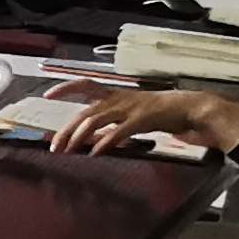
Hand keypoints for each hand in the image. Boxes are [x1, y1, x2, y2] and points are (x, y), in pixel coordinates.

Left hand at [52, 84, 238, 156]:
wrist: (190, 108)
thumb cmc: (160, 113)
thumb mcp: (130, 117)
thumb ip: (110, 125)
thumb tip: (90, 140)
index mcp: (115, 95)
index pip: (85, 85)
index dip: (66, 88)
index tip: (48, 94)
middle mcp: (118, 99)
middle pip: (85, 112)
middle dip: (67, 130)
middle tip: (54, 147)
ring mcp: (129, 108)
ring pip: (96, 120)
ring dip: (79, 137)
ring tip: (68, 151)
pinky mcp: (142, 119)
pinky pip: (118, 131)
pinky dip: (105, 142)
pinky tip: (96, 152)